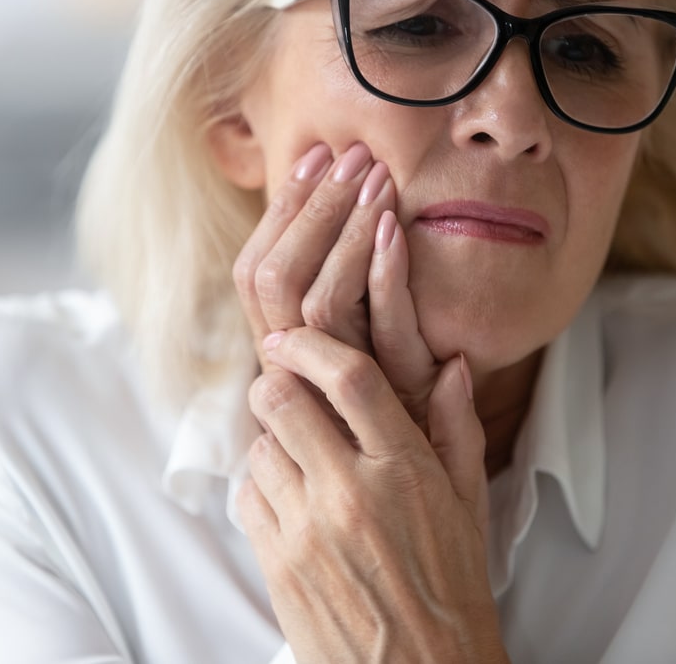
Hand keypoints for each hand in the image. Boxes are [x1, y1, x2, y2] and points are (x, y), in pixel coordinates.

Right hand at [232, 142, 437, 428]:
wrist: (417, 518)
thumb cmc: (394, 426)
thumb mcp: (364, 353)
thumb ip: (350, 295)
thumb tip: (349, 217)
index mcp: (285, 352)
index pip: (257, 275)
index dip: (281, 214)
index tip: (313, 159)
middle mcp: (299, 368)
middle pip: (273, 279)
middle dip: (308, 209)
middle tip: (346, 156)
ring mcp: (338, 385)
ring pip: (315, 301)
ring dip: (343, 233)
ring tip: (376, 181)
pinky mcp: (388, 399)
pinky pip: (378, 332)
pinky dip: (384, 278)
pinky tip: (396, 232)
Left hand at [238, 327, 503, 663]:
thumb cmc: (451, 587)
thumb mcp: (470, 505)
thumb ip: (456, 429)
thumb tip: (451, 366)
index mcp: (404, 472)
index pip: (351, 380)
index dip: (312, 346)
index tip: (292, 338)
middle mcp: (350, 494)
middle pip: (281, 400)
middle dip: (278, 384)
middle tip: (290, 390)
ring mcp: (307, 531)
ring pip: (259, 446)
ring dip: (274, 440)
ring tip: (302, 457)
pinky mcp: (277, 564)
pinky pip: (248, 496)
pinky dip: (262, 486)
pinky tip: (292, 500)